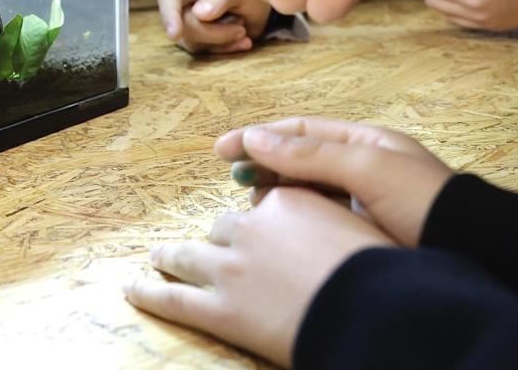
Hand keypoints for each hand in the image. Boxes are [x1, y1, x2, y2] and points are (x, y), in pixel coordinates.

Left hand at [127, 187, 394, 366]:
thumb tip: (329, 229)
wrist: (378, 314)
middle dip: (217, 238)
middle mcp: (252, 229)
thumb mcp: (363, 230)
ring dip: (172, 256)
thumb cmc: (385, 275)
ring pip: (189, 255)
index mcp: (288, 204)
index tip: (262, 228)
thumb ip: (335, 222)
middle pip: (224, 228)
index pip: (264, 203)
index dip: (263, 220)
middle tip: (207, 245)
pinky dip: (150, 293)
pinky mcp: (221, 310)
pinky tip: (132, 289)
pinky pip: (174, 299)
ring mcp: (231, 269)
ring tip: (159, 256)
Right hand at [157, 0, 272, 53]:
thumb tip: (199, 14)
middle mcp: (186, 3)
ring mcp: (191, 22)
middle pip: (183, 25)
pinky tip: (244, 42)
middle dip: (213, 33)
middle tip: (241, 28)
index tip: (175, 34)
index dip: (169, 15)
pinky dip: (226, 49)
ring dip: (222, 41)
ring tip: (243, 30)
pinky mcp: (200, 39)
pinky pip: (205, 51)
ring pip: (192, 42)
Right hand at [215, 117, 454, 246]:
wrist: (474, 249)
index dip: (258, 136)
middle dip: (264, 165)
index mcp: (365, 141)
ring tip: (257, 206)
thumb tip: (256, 138)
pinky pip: (320, 218)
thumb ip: (310, 153)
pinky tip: (284, 228)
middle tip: (237, 182)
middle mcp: (362, 166)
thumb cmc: (425, 202)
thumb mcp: (366, 167)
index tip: (221, 151)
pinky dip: (297, 218)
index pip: (300, 131)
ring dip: (277, 193)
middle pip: (299, 159)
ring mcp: (364, 200)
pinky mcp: (364, 231)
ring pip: (306, 190)